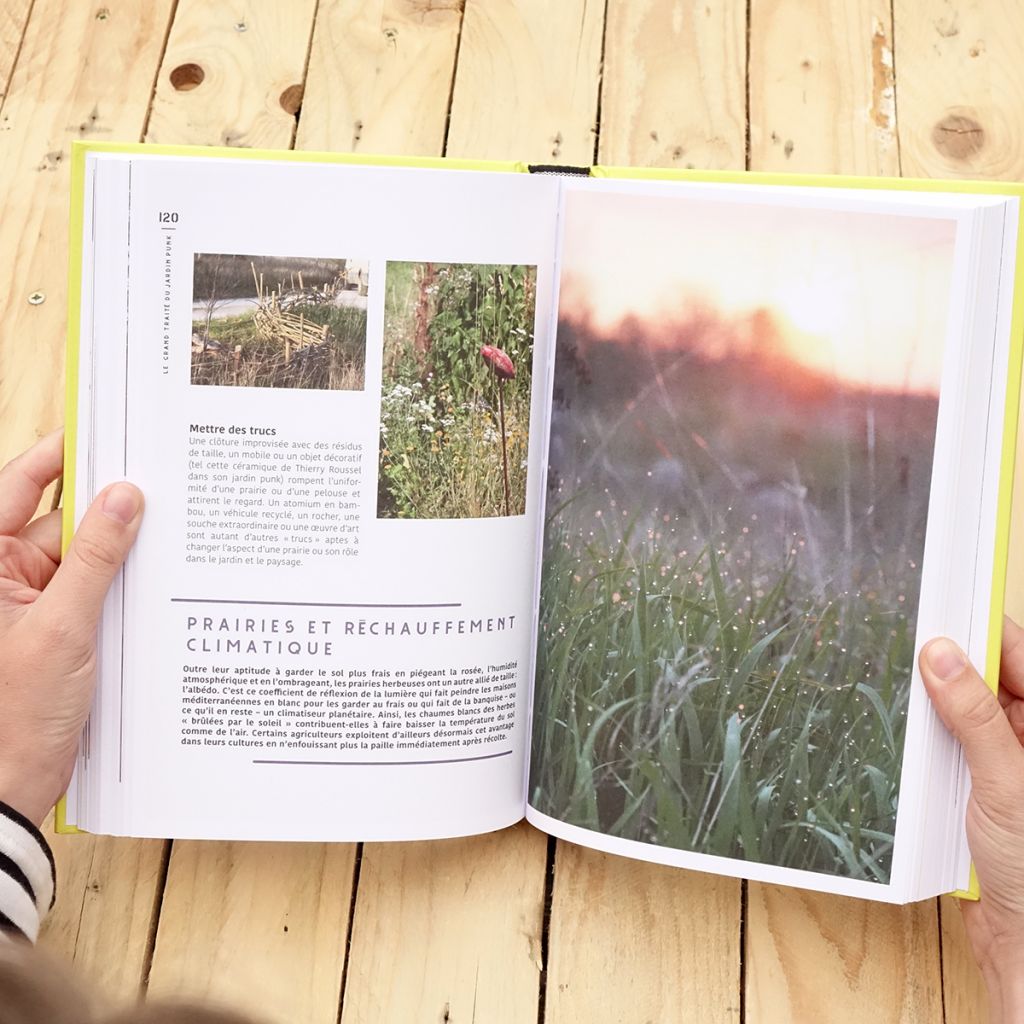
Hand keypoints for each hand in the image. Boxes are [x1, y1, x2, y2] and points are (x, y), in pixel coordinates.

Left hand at [0, 432, 142, 825]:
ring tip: (167, 538)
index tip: (103, 430)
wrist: (11, 787)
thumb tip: (124, 498)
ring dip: (121, 552)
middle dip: (110, 508)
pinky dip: (122, 584)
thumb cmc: (14, 716)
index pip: (20, 487)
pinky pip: (94, 589)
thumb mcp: (62, 629)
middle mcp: (6, 575)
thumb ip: (95, 559)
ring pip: (85, 556)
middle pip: (63, 519)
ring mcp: (33, 603)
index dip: (60, 455)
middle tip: (161, 486)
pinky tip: (155, 581)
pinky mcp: (58, 628)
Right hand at [920, 621, 1023, 1023]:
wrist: (1021, 943)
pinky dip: (921, 740)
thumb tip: (942, 657)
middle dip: (949, 663)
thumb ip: (973, 716)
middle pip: (985, 679)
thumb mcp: (1004, 782)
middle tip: (911, 641)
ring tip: (905, 690)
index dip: (984, 628)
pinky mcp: (973, 785)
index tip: (949, 599)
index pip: (1019, 656)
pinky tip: (903, 736)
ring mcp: (1002, 763)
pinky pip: (943, 746)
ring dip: (932, 707)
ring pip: (958, 712)